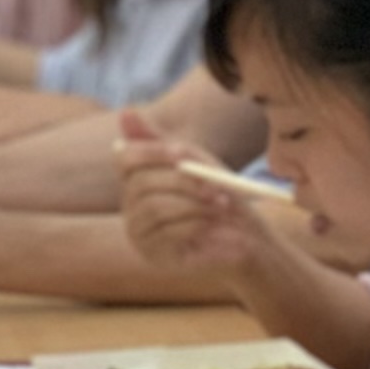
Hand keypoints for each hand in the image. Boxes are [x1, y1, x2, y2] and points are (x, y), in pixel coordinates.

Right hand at [115, 110, 267, 273]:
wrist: (245, 237)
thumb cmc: (218, 196)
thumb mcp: (195, 162)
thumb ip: (161, 142)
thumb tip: (126, 111)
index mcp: (137, 180)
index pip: (124, 158)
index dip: (150, 152)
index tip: (181, 153)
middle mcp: (130, 207)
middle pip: (142, 184)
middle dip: (183, 182)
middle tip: (217, 186)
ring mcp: (139, 233)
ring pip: (156, 208)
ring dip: (195, 204)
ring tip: (223, 205)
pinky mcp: (154, 256)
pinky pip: (168, 233)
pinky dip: (197, 225)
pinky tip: (216, 227)